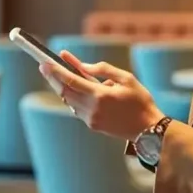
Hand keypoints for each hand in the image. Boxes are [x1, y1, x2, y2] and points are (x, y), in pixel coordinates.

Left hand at [39, 50, 165, 140]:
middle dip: (53, 78)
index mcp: (101, 95)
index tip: (45, 63)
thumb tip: (83, 66)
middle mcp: (92, 108)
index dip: (56, 71)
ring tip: (56, 75)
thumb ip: (103, 70)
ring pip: (68, 101)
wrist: (148, 129)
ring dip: (61, 88)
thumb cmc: (140, 100)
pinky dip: (72, 97)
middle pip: (64, 92)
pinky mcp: (92, 125)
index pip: (71, 81)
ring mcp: (91, 119)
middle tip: (44, 67)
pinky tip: (72, 89)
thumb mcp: (126, 78)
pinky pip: (76, 109)